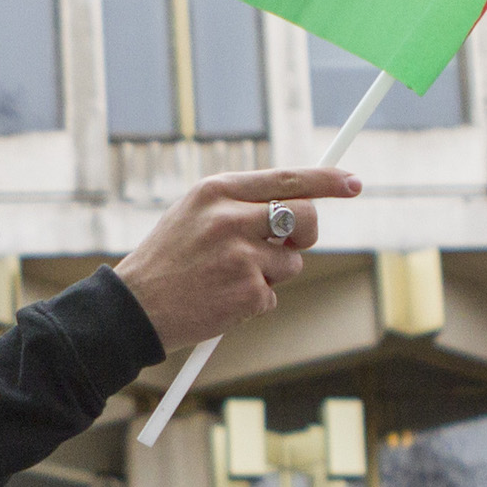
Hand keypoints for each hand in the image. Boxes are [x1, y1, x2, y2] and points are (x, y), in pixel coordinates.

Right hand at [114, 168, 360, 350]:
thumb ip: (240, 204)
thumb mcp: (194, 214)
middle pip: (306, 217)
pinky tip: (221, 300)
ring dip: (271, 274)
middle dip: (307, 234)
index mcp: (217, 191)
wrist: (133, 308)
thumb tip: (296, 204)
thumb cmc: (167, 260)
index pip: (287, 178)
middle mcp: (231, 218)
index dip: (327, 180)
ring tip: (228, 279)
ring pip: (292, 262)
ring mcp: (241, 256)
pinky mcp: (248, 292)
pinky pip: (273, 295)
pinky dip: (254, 302)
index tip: (353, 182)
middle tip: (289, 247)